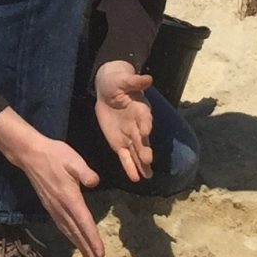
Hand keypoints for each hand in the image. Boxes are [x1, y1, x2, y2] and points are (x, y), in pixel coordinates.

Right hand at [0, 111, 104, 256]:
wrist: (30, 155)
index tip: (100, 254)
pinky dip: (71, 237)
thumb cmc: (54, 154)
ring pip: (69, 232)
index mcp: (69, 197)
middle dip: (88, 251)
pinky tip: (75, 242)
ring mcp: (53, 208)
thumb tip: (95, 182)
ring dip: (80, 247)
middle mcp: (61, 207)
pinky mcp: (49, 206)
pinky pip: (62, 226)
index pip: (84, 222)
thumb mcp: (72, 159)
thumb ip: (84, 172)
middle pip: (77, 233)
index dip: (92, 239)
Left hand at [93, 62, 154, 184]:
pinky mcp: (119, 142)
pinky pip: (125, 156)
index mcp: (140, 109)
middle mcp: (138, 125)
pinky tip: (136, 178)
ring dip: (141, 163)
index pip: (144, 118)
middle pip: (142, 139)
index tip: (145, 133)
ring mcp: (130, 135)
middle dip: (144, 149)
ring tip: (147, 176)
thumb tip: (146, 78)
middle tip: (148, 160)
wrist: (108, 89)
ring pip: (136, 151)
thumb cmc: (118, 82)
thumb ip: (134, 81)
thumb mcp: (123, 79)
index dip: (145, 125)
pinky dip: (130, 167)